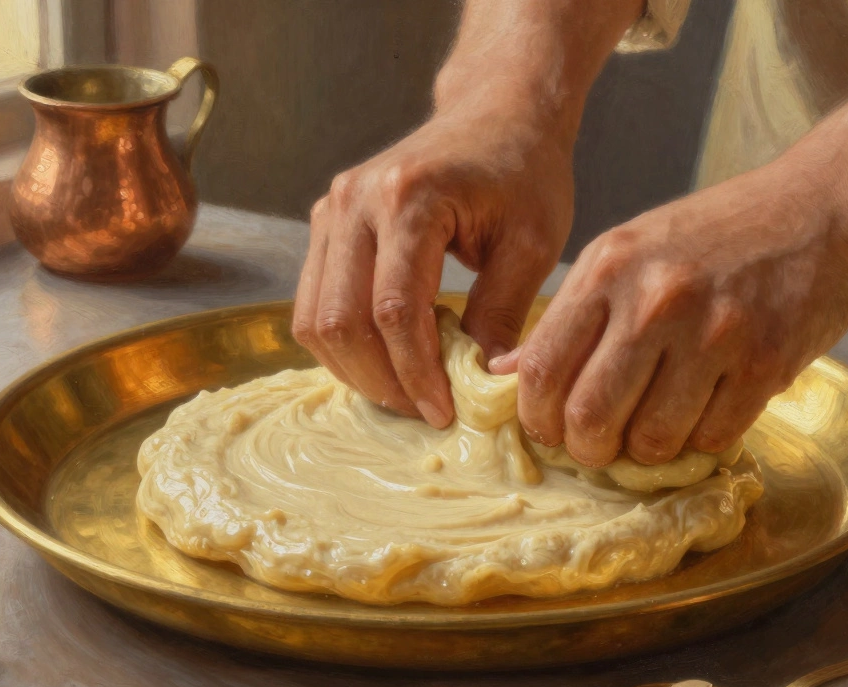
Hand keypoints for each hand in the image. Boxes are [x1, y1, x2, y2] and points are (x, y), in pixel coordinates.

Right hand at [293, 108, 573, 426]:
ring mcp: (332, 209)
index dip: (416, 373)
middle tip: (424, 411)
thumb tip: (484, 385)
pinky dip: (345, 343)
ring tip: (407, 391)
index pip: (394, 310)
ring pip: (314, 318)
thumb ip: (504, 314)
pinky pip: (314, 302)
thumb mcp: (533, 243)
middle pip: (340, 320)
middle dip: (381, 380)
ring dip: (356, 369)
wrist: (496, 114)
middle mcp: (356, 200)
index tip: (445, 412)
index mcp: (409, 197)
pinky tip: (389, 358)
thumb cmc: (523, 172)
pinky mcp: (326, 222)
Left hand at [490, 162, 847, 465]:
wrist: (821, 208)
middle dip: (588, 449)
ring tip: (656, 427)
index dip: (537, 417)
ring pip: (650, 439)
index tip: (551, 428)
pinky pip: (711, 437)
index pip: (541, 369)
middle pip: (589, 416)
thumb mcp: (626, 253)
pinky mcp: (764, 363)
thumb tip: (505, 376)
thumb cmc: (715, 235)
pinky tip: (706, 411)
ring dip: (648, 450)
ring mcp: (712, 332)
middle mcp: (653, 299)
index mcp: (606, 268)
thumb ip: (571, 314)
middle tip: (601, 446)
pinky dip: (701, 440)